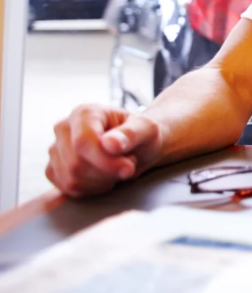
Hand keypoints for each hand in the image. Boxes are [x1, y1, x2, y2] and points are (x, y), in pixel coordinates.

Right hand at [46, 104, 163, 197]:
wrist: (135, 145)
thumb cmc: (141, 133)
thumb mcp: (147, 129)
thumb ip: (131, 134)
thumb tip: (110, 144)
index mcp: (84, 112)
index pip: (83, 142)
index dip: (105, 161)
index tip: (128, 168)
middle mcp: (64, 128)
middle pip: (76, 164)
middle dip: (107, 172)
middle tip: (128, 164)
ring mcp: (55, 149)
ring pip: (71, 179)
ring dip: (101, 182)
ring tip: (116, 168)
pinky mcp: (54, 169)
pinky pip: (68, 188)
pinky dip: (91, 189)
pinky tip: (104, 177)